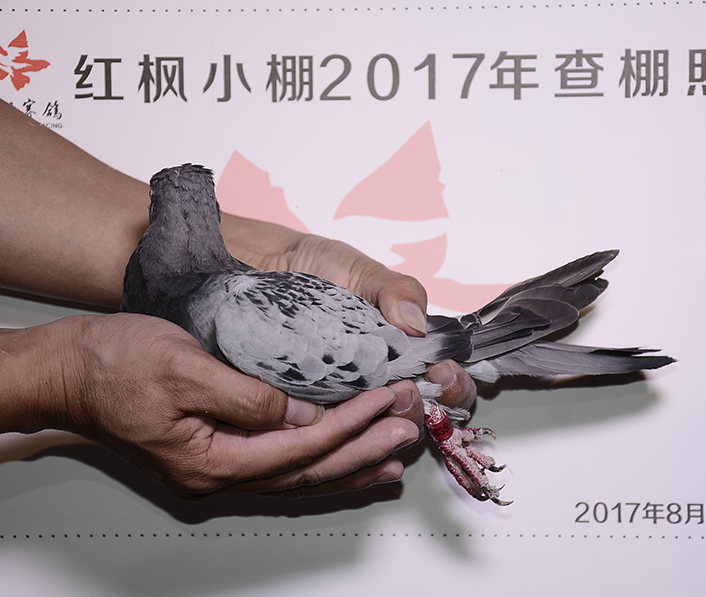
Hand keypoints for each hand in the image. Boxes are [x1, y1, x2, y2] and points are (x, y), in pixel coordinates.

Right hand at [56, 313, 421, 494]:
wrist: (67, 370)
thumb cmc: (113, 364)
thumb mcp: (182, 366)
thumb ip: (245, 393)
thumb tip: (302, 410)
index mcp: (208, 459)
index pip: (297, 446)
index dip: (346, 424)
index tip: (385, 401)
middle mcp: (217, 474)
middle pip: (306, 471)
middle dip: (362, 450)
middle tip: (407, 431)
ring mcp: (218, 467)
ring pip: (299, 475)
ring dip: (350, 465)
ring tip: (393, 457)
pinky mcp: (220, 450)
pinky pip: (283, 464)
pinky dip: (321, 462)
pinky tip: (347, 461)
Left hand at [219, 223, 478, 421]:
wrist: (254, 267)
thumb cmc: (313, 267)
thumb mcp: (361, 271)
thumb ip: (397, 291)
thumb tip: (417, 325)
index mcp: (402, 351)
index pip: (444, 383)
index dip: (451, 385)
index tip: (441, 373)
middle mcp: (377, 382)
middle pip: (414, 415)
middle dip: (416, 409)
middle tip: (403, 392)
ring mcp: (342, 400)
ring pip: (373, 434)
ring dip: (381, 429)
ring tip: (375, 410)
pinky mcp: (304, 411)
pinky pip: (325, 437)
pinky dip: (336, 439)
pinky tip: (337, 429)